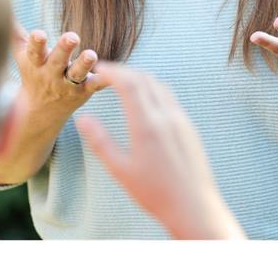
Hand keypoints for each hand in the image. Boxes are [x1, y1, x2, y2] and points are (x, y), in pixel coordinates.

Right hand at [12, 22, 104, 116]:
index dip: (36, 43)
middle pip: (57, 61)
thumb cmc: (33, 73)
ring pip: (77, 74)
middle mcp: (51, 74)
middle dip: (64, 49)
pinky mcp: (84, 91)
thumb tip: (3, 9)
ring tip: (91, 54)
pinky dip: (104, 80)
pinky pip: (95, 84)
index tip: (39, 34)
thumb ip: (15, 33)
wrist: (41, 112)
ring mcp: (68, 84)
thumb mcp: (22, 55)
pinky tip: (112, 73)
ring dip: (84, 64)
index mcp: (36, 63)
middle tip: (73, 36)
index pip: (34, 51)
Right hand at [74, 62, 243, 238]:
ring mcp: (181, 120)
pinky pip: (169, 97)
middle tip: (105, 73)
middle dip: (123, 71)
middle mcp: (166, 116)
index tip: (98, 70)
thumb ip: (100, 141)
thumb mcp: (120, 170)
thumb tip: (82, 118)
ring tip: (122, 83)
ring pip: (159, 85)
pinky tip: (144, 101)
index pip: (129, 83)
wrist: (195, 208)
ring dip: (139, 78)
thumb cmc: (156, 193)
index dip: (112, 72)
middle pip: (144, 79)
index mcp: (147, 125)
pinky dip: (152, 89)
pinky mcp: (188, 128)